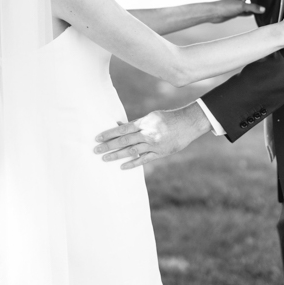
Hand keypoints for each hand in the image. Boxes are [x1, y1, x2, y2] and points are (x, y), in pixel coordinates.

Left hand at [93, 103, 209, 169]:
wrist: (188, 123)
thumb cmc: (168, 118)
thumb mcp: (152, 117)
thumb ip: (136, 124)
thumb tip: (119, 126)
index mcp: (144, 123)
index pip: (122, 129)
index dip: (109, 134)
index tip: (97, 138)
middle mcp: (147, 134)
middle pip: (124, 140)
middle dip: (108, 146)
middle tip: (95, 150)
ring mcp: (153, 144)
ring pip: (131, 151)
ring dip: (117, 155)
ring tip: (104, 159)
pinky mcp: (160, 153)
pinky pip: (144, 160)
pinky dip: (132, 163)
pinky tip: (122, 167)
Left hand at [210, 0, 264, 22]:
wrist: (215, 13)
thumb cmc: (224, 6)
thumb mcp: (242, 6)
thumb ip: (253, 7)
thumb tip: (262, 8)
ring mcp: (237, 6)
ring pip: (247, 4)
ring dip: (252, 4)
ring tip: (258, 3)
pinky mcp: (235, 12)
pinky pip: (244, 12)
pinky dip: (248, 13)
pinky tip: (251, 14)